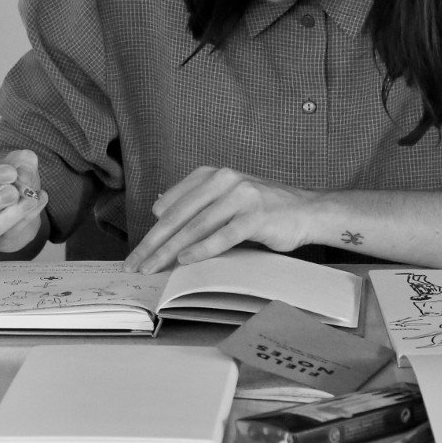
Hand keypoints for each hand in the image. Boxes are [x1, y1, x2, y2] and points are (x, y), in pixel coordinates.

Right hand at [0, 149, 45, 254]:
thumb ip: (22, 160)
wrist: (20, 200)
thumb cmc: (8, 178)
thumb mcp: (16, 161)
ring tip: (29, 200)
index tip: (11, 172)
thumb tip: (23, 173)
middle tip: (13, 192)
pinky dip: (26, 219)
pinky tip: (38, 202)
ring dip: (6, 218)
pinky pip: (5, 237)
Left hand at [124, 166, 316, 272]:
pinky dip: (202, 249)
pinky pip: (223, 235)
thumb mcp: (226, 199)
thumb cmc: (263, 209)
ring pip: (196, 226)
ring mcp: (241, 196)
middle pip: (179, 216)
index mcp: (212, 174)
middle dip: (153, 243)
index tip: (137, 253)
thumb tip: (159, 215)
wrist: (306, 211)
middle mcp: (224, 179)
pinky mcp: (256, 215)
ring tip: (154, 268)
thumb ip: (198, 204)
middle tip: (135, 265)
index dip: (151, 231)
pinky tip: (185, 261)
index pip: (172, 204)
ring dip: (170, 250)